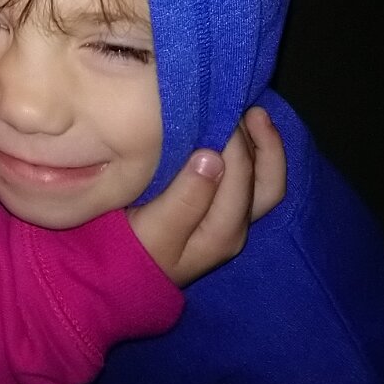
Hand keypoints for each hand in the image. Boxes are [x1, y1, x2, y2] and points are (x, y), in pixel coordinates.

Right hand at [126, 106, 285, 286]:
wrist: (116, 278)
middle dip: (262, 142)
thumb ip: (185, 199)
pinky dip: (253, 156)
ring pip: (265, 183)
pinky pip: (252, 184)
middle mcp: (235, 228)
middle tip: (242, 105)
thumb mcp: (154, 230)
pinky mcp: (220, 216)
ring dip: (264, 147)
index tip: (215, 109)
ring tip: (250, 113)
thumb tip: (213, 157)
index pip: (242, 179)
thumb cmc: (129, 249)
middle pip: (267, 182)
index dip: (235, 142)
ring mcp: (230, 223)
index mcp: (223, 232)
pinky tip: (237, 133)